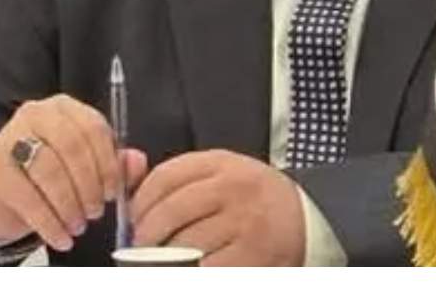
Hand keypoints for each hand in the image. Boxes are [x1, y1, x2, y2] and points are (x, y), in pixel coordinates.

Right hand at [0, 94, 147, 252]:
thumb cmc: (49, 174)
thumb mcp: (85, 165)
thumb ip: (115, 163)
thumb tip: (137, 162)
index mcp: (64, 108)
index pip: (94, 127)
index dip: (108, 164)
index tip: (114, 193)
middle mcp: (36, 115)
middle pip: (72, 146)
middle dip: (90, 185)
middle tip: (96, 212)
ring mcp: (10, 139)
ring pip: (50, 170)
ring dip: (70, 204)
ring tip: (79, 226)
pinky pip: (28, 198)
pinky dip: (50, 223)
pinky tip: (61, 237)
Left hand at [129, 149, 304, 265]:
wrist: (307, 218)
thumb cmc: (254, 199)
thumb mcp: (222, 173)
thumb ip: (180, 175)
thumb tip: (128, 166)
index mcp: (222, 163)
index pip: (165, 177)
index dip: (140, 202)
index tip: (134, 220)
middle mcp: (234, 187)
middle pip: (170, 211)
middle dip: (147, 235)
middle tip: (139, 248)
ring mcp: (244, 222)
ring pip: (184, 243)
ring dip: (164, 258)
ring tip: (162, 262)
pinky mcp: (252, 255)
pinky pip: (206, 268)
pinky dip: (190, 271)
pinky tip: (188, 269)